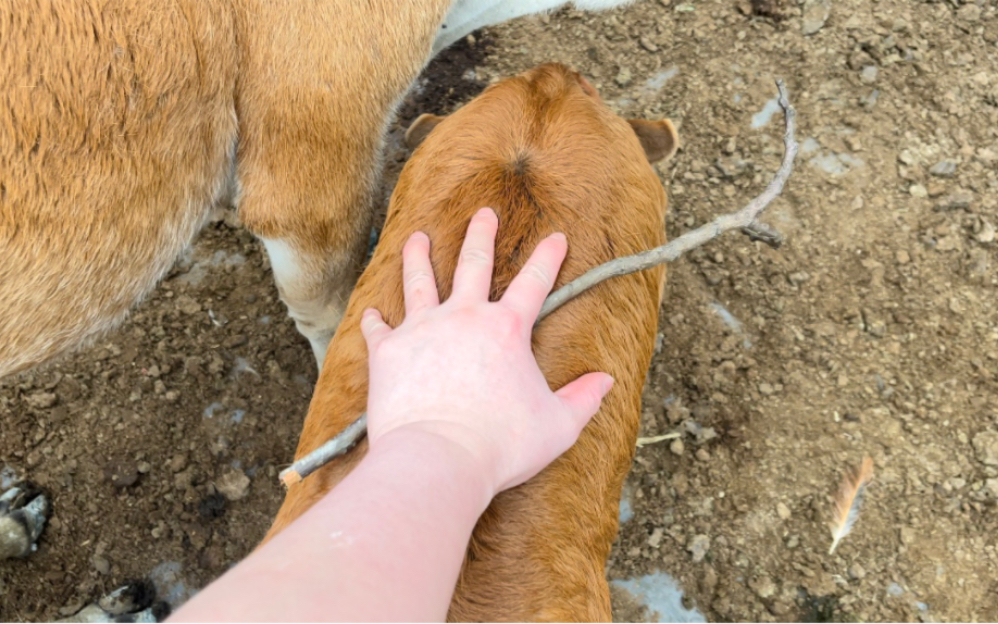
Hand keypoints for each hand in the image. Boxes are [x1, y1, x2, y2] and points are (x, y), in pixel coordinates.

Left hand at [361, 207, 612, 496]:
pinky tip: (371, 313)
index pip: (535, 282)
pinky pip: (378, 328)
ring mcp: (423, 330)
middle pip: (473, 264)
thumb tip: (606, 382)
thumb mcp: (558, 425)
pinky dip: (374, 320)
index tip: (556, 236)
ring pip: (420, 281)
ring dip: (419, 257)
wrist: (438, 457)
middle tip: (484, 213)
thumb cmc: (501, 445)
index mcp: (507, 329)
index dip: (548, 257)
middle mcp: (464, 317)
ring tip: (417, 239)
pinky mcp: (389, 351)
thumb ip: (583, 399)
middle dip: (481, 235)